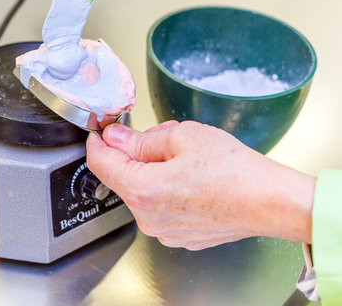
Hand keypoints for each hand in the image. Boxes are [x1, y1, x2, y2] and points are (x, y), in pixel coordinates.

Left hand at [86, 121, 314, 249]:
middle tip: (163, 136)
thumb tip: (115, 138)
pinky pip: (159, 206)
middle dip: (134, 152)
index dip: (97, 142)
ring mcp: (162, 230)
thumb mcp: (181, 136)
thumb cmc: (234, 171)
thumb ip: (140, 138)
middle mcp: (147, 217)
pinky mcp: (177, 235)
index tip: (100, 131)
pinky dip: (165, 188)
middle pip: (122, 176)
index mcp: (143, 190)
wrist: (270, 203)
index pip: (100, 163)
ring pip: (142, 190)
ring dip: (152, 170)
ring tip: (185, 157)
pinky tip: (191, 178)